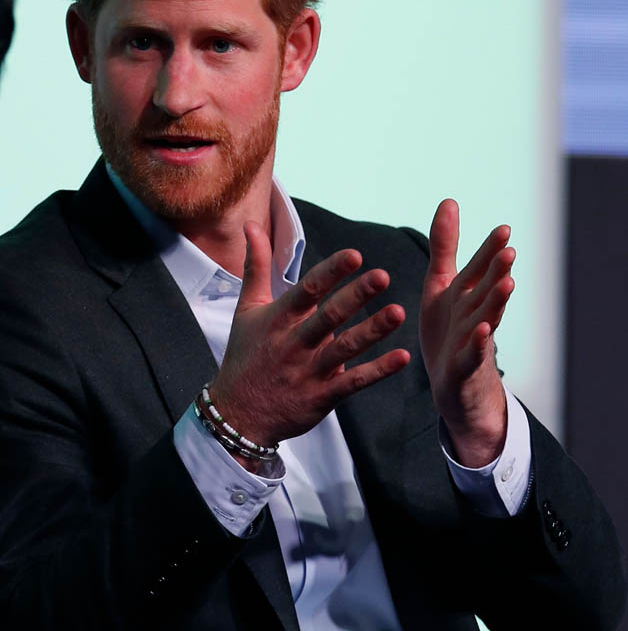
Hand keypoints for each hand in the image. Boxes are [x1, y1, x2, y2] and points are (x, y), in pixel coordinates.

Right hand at [209, 221, 409, 452]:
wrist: (237, 413)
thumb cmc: (245, 355)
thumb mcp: (246, 308)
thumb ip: (256, 266)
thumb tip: (251, 224)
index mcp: (277, 319)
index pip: (306, 291)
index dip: (330, 273)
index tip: (354, 255)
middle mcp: (294, 343)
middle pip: (327, 317)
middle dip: (355, 297)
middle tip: (382, 276)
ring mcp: (308, 371)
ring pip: (344, 349)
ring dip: (372, 331)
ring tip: (398, 313)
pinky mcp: (322, 396)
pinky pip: (353, 383)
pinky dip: (378, 371)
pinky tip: (401, 358)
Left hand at [420, 199, 514, 466]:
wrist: (451, 383)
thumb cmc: (447, 328)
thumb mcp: (440, 284)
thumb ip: (445, 246)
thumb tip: (450, 200)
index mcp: (466, 293)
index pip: (481, 267)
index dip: (490, 250)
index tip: (504, 229)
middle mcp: (474, 312)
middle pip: (487, 289)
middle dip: (498, 271)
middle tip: (509, 250)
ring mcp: (472, 339)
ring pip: (486, 317)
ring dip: (497, 302)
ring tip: (507, 284)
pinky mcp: (463, 364)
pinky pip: (472, 352)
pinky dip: (479, 342)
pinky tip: (484, 329)